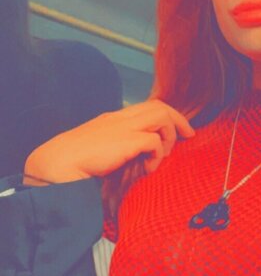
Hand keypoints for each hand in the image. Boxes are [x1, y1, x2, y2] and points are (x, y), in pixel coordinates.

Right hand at [24, 99, 195, 183]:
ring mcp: (123, 127)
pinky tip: (148, 169)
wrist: (57, 164)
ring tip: (163, 156)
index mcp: (113, 119)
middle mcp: (119, 118)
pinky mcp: (126, 141)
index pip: (147, 107)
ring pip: (161, 116)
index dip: (167, 116)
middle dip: (179, 120)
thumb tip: (133, 162)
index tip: (178, 131)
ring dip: (169, 136)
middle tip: (188, 135)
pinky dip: (157, 156)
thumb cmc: (73, 163)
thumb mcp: (99, 151)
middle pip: (159, 106)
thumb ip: (116, 150)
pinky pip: (154, 142)